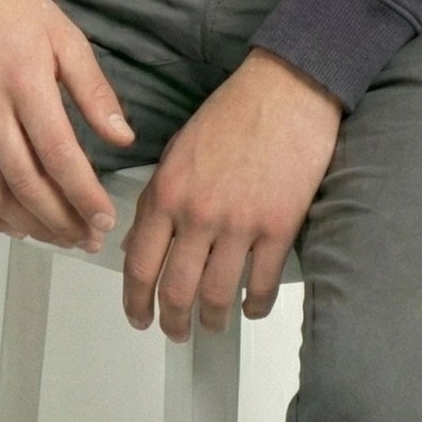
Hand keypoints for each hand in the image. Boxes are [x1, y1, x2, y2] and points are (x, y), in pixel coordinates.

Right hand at [0, 0, 136, 250]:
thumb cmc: (11, 5)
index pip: (58, 154)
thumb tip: (123, 137)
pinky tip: (11, 225)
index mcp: (25, 81)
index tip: (104, 217)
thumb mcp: (65, 35)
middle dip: (60, 220)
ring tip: (57, 238)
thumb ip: (94, 90)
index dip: (83, 194)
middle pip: (25, 183)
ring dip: (27, 225)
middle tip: (86, 238)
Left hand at [121, 46, 341, 341]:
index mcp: (167, 190)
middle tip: (175, 331)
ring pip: (218, 296)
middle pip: (176, 290)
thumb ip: (157, 199)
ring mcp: (239, 223)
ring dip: (214, 319)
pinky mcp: (278, 227)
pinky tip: (252, 307)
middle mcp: (198, 212)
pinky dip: (255, 305)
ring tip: (214, 323)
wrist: (286, 90)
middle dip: (173, 321)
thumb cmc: (234, 113)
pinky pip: (262, 285)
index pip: (139, 263)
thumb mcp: (179, 150)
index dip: (135, 301)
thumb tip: (141, 245)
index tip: (138, 317)